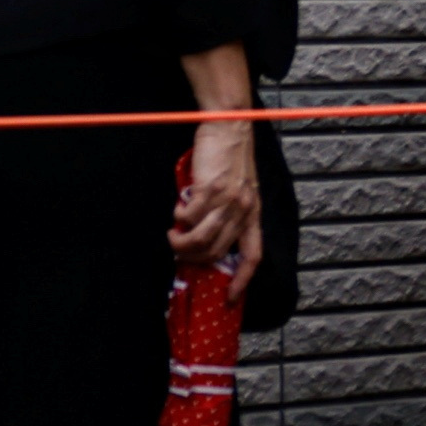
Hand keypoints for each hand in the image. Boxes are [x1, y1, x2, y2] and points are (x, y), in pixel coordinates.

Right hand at [174, 116, 260, 271]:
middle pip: (217, 252)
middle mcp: (244, 210)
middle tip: (177, 248)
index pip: (253, 256)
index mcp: (253, 213)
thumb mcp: (238, 190)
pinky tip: (178, 207)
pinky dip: (178, 216)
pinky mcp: (210, 188)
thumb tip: (203, 239)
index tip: (231, 298)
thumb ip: (227, 214)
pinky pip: (189, 215)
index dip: (242, 280)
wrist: (229, 127)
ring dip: (181, 241)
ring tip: (172, 234)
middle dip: (193, 257)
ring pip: (201, 239)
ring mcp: (228, 200)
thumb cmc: (230, 159)